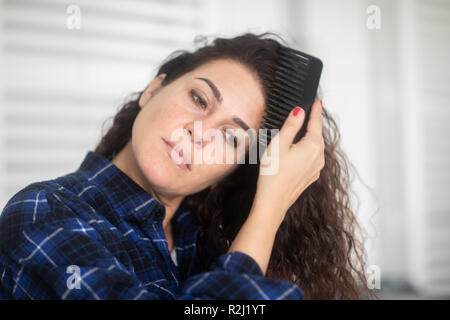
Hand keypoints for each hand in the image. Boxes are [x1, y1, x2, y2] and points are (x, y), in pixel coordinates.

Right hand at [254, 100, 324, 223]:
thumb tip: (300, 112)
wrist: (272, 201)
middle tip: (309, 113)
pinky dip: (306, 150)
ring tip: (301, 131)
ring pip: (314, 147)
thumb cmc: (273, 175)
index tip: (318, 102)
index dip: (316, 112)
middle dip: (313, 124)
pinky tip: (297, 151)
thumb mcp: (279, 144)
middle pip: (317, 136)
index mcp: (312, 147)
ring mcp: (315, 169)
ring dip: (309, 138)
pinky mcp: (310, 177)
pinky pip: (311, 158)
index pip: (316, 124)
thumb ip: (291, 126)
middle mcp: (318, 158)